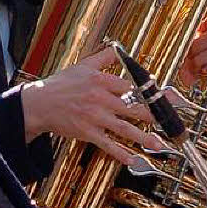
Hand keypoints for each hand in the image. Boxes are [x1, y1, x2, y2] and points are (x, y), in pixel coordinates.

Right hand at [20, 46, 163, 165]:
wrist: (39, 103)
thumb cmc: (61, 84)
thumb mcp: (83, 66)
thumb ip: (104, 58)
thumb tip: (120, 49)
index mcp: (101, 81)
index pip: (131, 86)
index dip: (149, 91)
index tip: (163, 96)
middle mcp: (100, 99)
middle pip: (132, 108)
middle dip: (152, 116)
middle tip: (167, 122)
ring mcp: (94, 118)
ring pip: (124, 129)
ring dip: (143, 138)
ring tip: (158, 145)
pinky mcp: (87, 133)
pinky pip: (107, 145)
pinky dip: (120, 153)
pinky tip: (132, 159)